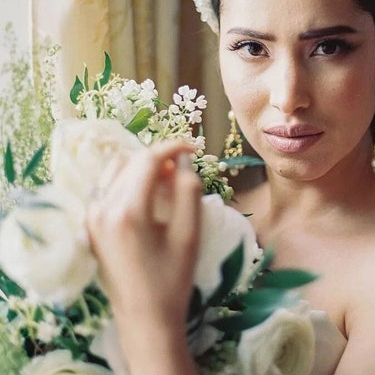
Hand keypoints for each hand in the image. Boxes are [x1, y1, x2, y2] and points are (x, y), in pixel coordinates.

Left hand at [87, 140, 201, 330]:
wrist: (145, 318)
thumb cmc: (173, 278)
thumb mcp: (189, 233)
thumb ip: (188, 189)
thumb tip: (184, 159)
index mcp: (128, 210)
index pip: (148, 159)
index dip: (173, 147)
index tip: (194, 148)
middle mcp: (102, 208)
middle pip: (130, 161)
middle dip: (158, 157)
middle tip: (181, 169)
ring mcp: (91, 217)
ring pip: (115, 170)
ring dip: (140, 167)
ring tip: (164, 182)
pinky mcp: (90, 226)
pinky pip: (106, 187)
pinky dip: (126, 180)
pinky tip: (144, 195)